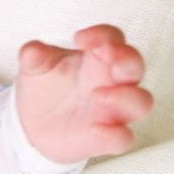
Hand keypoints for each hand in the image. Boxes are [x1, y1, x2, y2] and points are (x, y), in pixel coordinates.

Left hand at [14, 25, 153, 163]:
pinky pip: (123, 138)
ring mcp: (112, 111)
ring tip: (97, 96)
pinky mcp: (106, 138)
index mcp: (98, 57)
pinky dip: (116, 135)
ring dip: (126, 97)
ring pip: (141, 102)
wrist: (32, 124)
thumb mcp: (35, 68)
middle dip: (127, 59)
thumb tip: (32, 50)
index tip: (80, 39)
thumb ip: (34, 57)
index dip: (103, 35)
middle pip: (135, 66)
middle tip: (108, 54)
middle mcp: (112, 81)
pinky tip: (97, 130)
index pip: (113, 38)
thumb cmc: (45, 88)